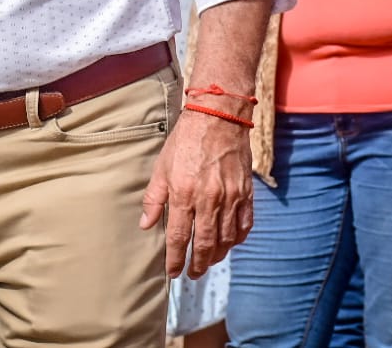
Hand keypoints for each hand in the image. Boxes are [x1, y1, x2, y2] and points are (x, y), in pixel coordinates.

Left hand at [139, 104, 253, 278]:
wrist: (218, 116)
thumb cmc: (186, 140)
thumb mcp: (162, 166)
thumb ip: (154, 198)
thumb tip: (146, 224)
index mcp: (184, 194)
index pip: (178, 237)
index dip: (174, 259)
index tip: (172, 272)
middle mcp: (208, 200)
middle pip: (204, 243)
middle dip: (197, 264)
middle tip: (193, 274)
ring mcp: (230, 197)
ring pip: (226, 238)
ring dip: (217, 255)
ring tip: (209, 262)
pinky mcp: (246, 192)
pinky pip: (244, 224)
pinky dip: (237, 238)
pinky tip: (230, 243)